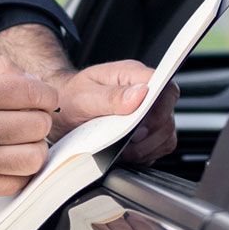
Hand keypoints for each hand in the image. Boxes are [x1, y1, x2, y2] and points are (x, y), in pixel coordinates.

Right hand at [0, 67, 57, 196]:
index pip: (34, 93)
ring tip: (20, 141)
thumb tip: (36, 83)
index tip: (43, 99)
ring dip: (33, 148)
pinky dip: (18, 173)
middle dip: (40, 119)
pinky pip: (14, 184)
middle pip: (38, 125)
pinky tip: (6, 160)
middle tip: (29, 118)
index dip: (46, 95)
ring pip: (33, 158)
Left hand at [53, 61, 179, 163]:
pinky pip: (159, 147)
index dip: (159, 110)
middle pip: (168, 115)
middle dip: (150, 135)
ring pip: (166, 134)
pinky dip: (146, 155)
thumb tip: (140, 94)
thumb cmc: (70, 97)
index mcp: (132, 75)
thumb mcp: (83, 96)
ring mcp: (148, 113)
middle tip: (127, 142)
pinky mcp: (147, 132)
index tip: (140, 127)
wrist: (60, 111)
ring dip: (147, 148)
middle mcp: (145, 92)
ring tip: (123, 149)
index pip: (164, 88)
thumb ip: (111, 96)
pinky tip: (126, 153)